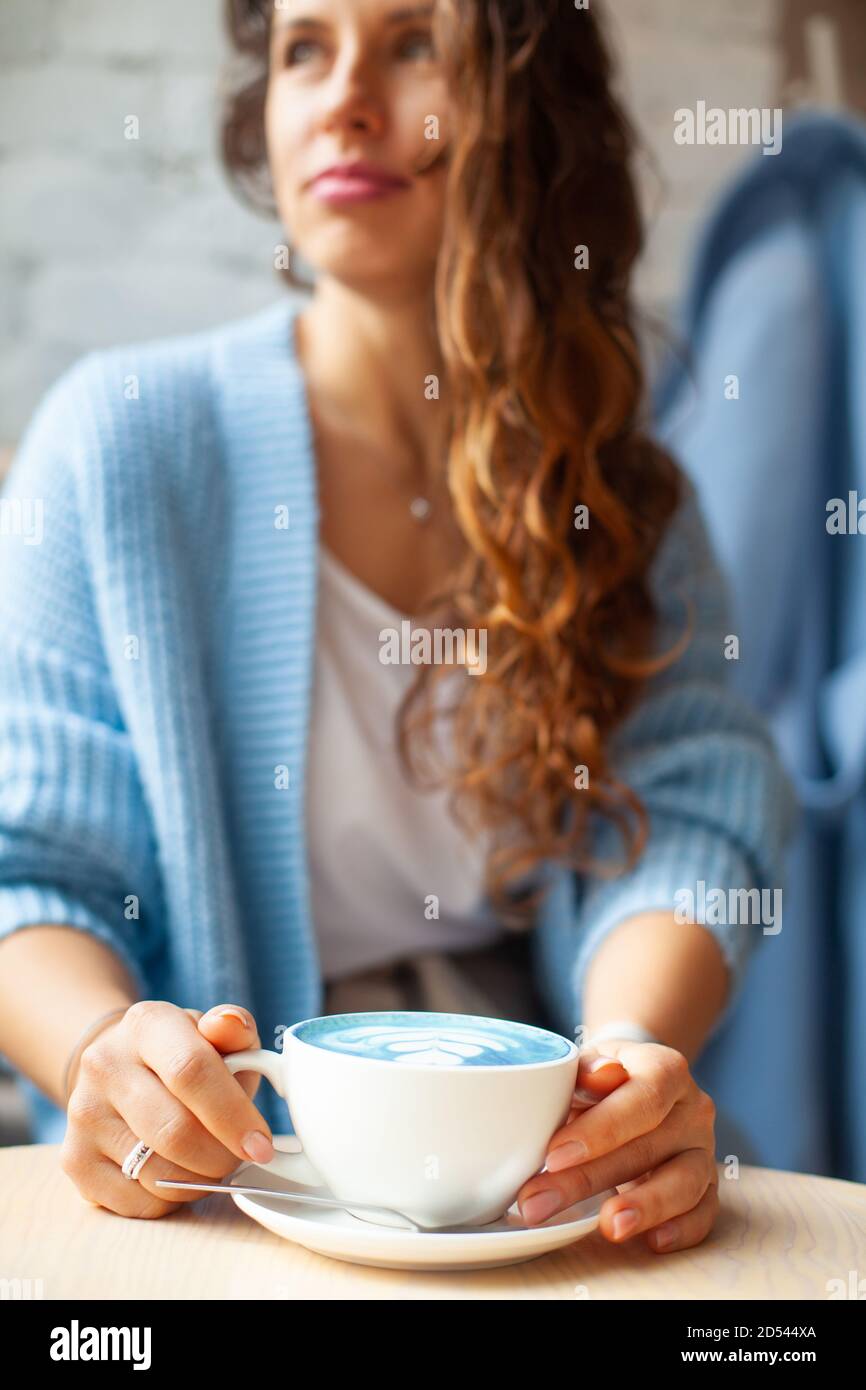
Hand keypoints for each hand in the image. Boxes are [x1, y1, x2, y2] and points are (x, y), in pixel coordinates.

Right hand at [61, 1001, 275, 1217]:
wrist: (118, 1068)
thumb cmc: (182, 1055)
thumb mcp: (213, 1034)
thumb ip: (233, 1029)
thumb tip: (230, 1025)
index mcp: (146, 1024)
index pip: (191, 1070)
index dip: (233, 1115)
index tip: (261, 1145)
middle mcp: (104, 1065)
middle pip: (174, 1130)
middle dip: (221, 1156)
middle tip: (240, 1157)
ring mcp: (83, 1114)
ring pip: (157, 1173)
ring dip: (199, 1180)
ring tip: (211, 1162)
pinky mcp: (74, 1159)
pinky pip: (136, 1201)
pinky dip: (169, 1199)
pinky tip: (178, 1174)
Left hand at [515, 1038, 718, 1253]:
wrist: (634, 1085)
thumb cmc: (603, 1078)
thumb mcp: (590, 1063)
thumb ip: (589, 1071)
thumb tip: (601, 1074)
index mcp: (665, 1070)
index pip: (643, 1098)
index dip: (601, 1129)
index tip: (555, 1155)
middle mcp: (692, 1109)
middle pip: (648, 1147)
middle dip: (589, 1179)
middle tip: (539, 1202)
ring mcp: (703, 1149)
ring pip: (683, 1184)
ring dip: (643, 1209)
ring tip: (608, 1228)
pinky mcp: (706, 1184)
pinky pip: (703, 1212)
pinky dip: (681, 1229)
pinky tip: (653, 1241)